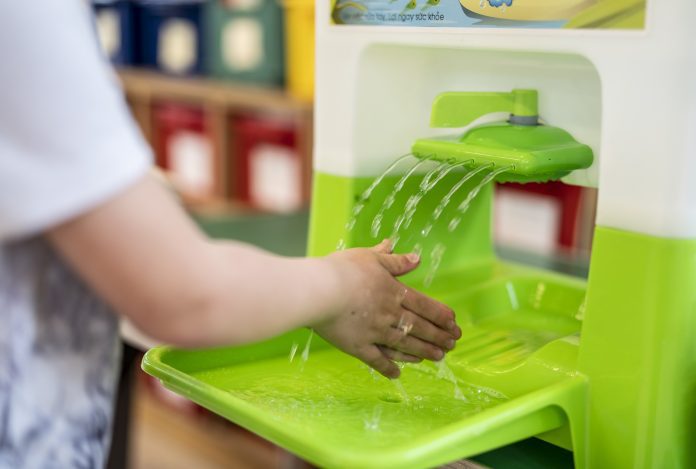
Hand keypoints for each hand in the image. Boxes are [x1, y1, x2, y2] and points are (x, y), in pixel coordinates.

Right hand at [313, 240, 460, 378]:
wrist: (319, 291)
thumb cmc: (342, 270)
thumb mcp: (370, 258)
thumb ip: (395, 261)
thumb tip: (416, 258)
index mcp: (393, 292)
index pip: (424, 305)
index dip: (441, 315)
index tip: (454, 324)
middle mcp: (389, 314)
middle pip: (419, 327)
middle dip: (438, 336)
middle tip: (453, 344)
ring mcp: (375, 332)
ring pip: (404, 345)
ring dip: (423, 352)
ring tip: (438, 358)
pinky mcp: (357, 346)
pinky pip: (376, 360)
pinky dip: (388, 367)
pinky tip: (397, 374)